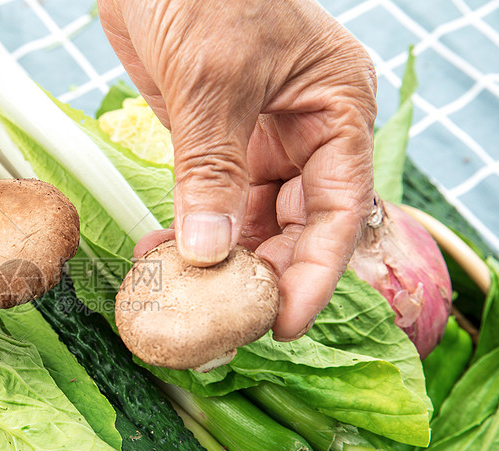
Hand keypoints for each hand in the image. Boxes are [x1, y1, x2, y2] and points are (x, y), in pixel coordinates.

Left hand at [98, 0, 376, 340]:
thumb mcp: (213, 79)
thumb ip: (211, 168)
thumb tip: (208, 251)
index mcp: (333, 111)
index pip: (336, 210)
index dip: (311, 273)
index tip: (283, 323)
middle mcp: (302, 132)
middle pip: (296, 225)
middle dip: (261, 274)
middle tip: (225, 319)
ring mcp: (254, 138)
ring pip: (250, 221)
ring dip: (219, 260)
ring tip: (184, 294)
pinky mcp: (210, 141)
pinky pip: (207, 201)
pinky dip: (186, 232)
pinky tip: (161, 257)